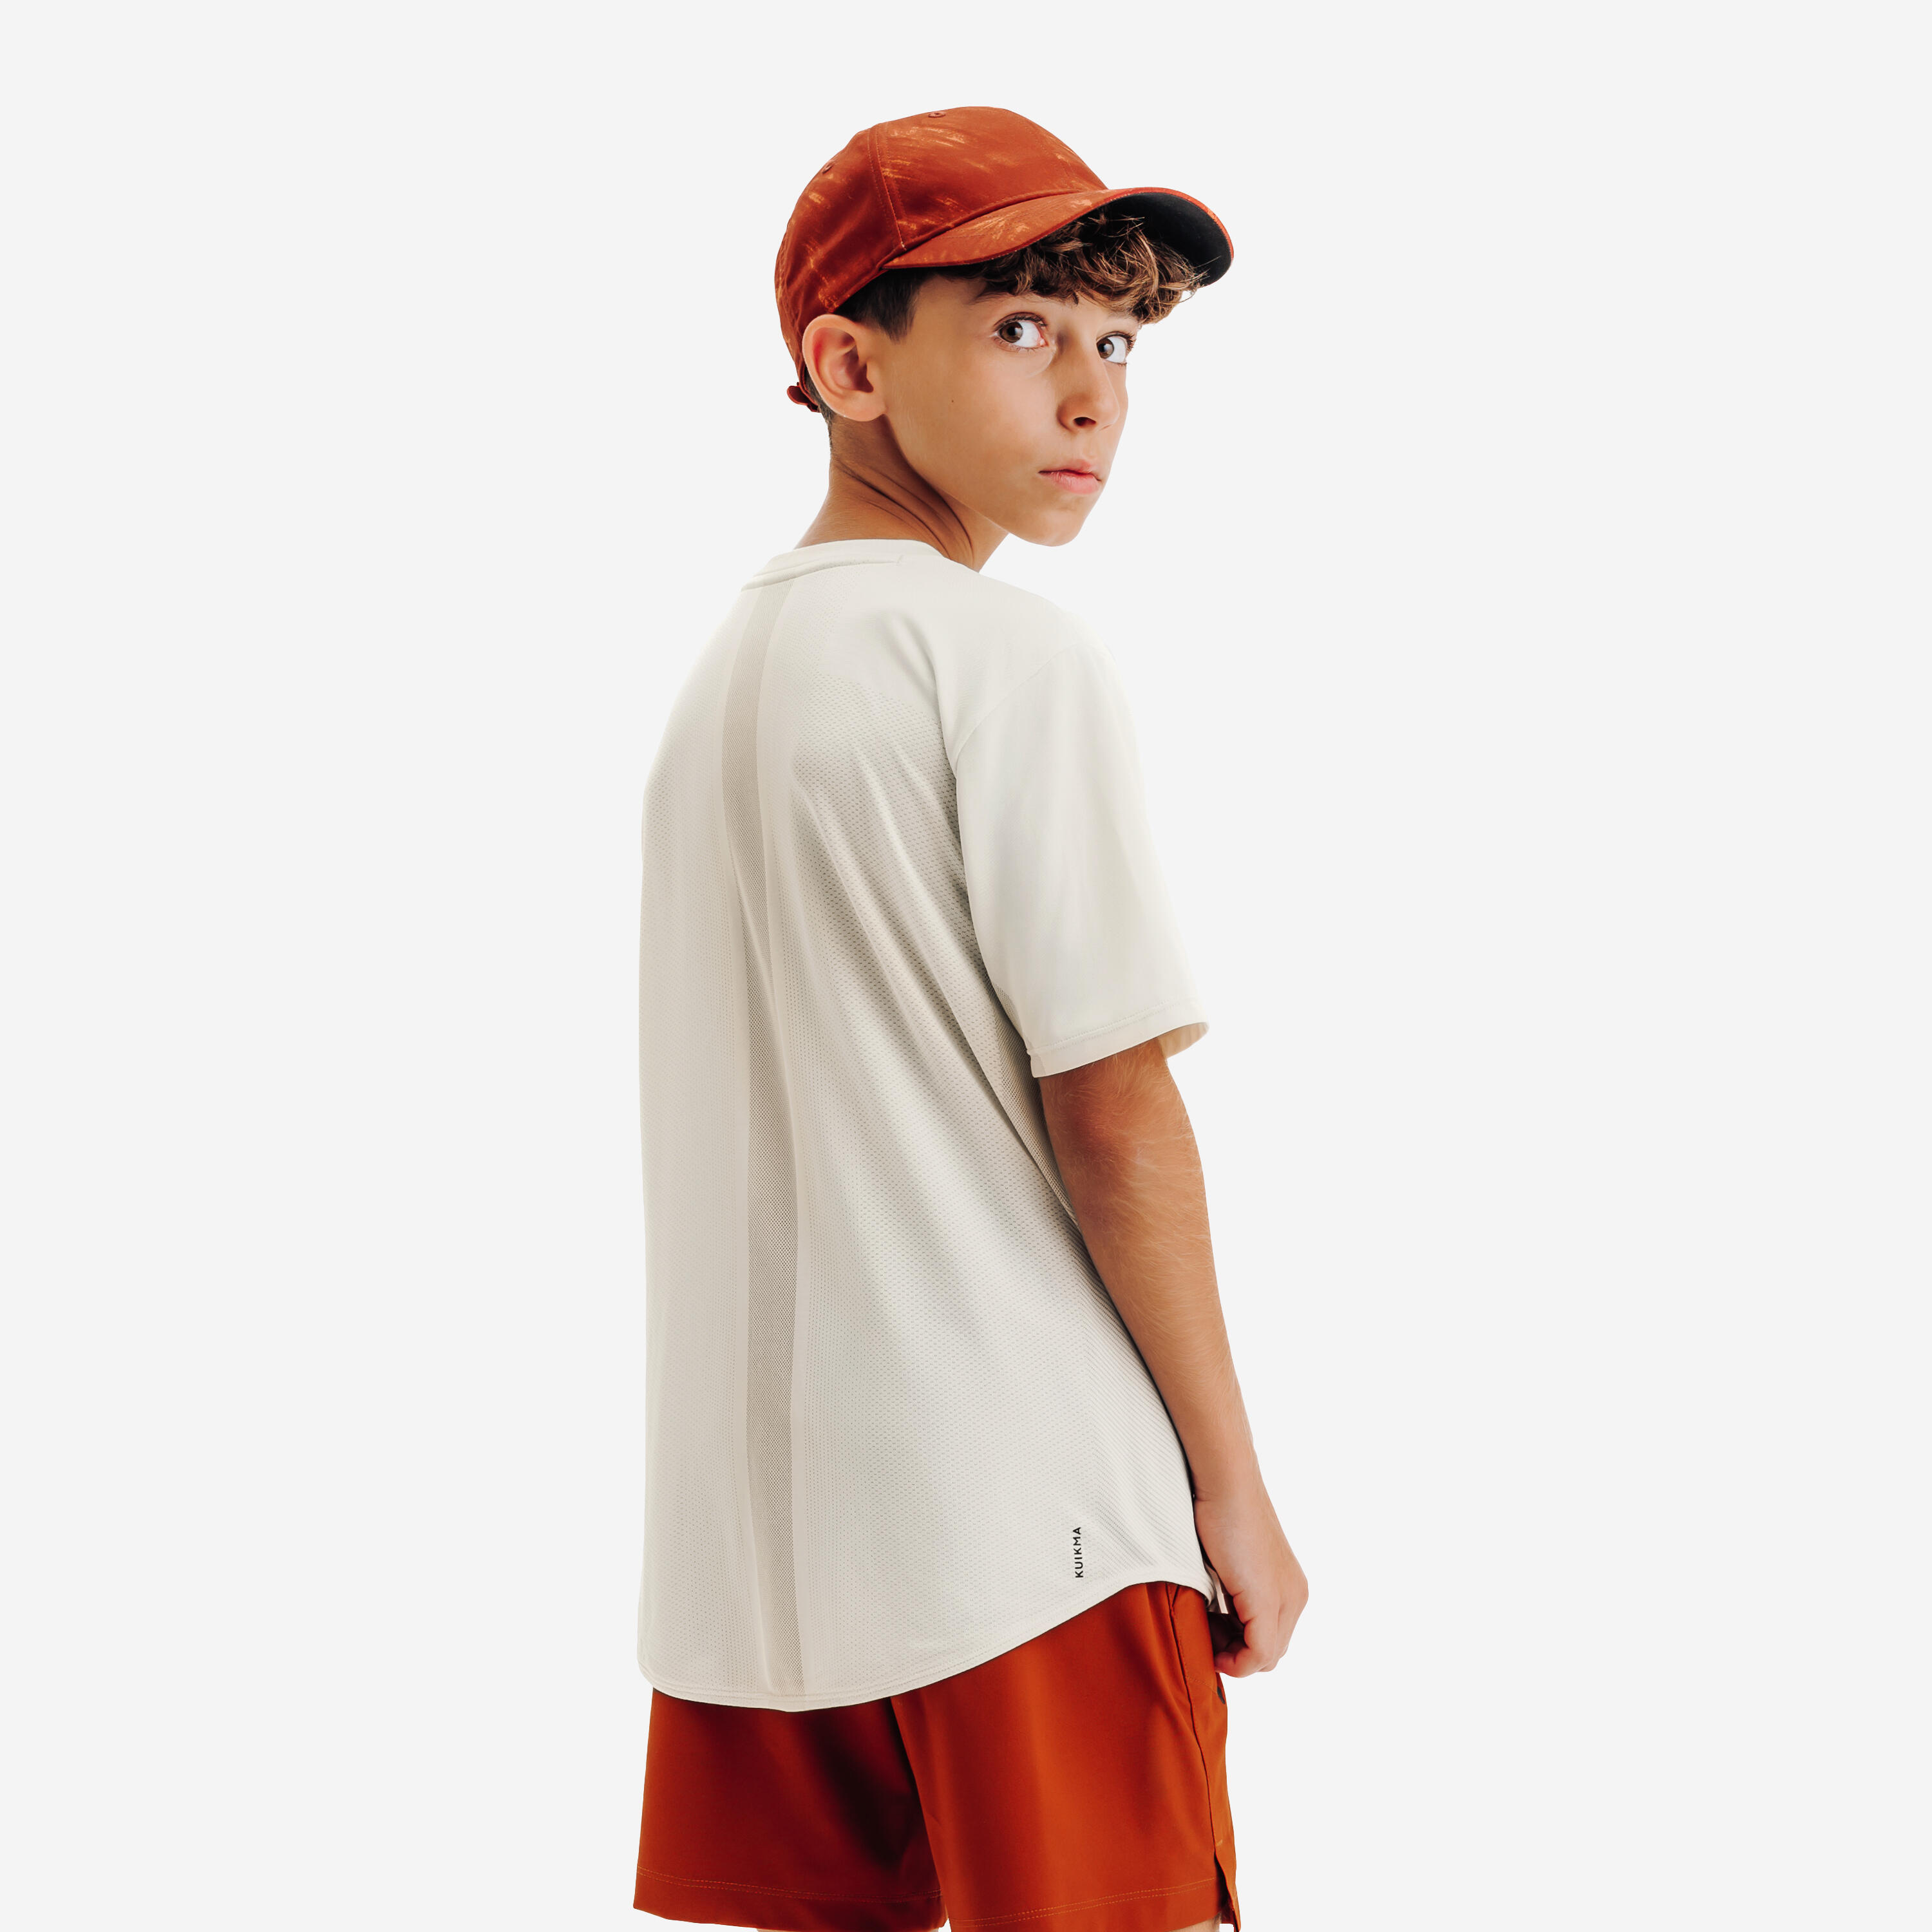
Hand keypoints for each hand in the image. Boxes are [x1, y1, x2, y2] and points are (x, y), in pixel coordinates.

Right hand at [1194, 1476, 1307, 1676]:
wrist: (1226, 1483)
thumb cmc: (1219, 1513)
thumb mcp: (1232, 1563)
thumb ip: (1235, 1593)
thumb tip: (1215, 1624)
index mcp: (1291, 1587)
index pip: (1271, 1639)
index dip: (1239, 1646)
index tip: (1209, 1631)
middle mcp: (1295, 1596)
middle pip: (1270, 1652)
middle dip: (1236, 1652)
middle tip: (1204, 1631)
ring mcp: (1285, 1599)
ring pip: (1265, 1656)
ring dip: (1232, 1654)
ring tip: (1205, 1630)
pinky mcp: (1266, 1600)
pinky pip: (1258, 1653)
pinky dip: (1234, 1659)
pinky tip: (1209, 1639)